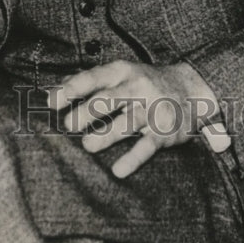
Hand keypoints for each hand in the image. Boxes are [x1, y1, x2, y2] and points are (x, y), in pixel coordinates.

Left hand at [49, 59, 221, 178]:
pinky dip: (133, 159)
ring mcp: (152, 109)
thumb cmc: (144, 83)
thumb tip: (55, 88)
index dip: (73, 88)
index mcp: (123, 71)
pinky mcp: (164, 132)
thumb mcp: (121, 74)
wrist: (191, 89)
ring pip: (127, 122)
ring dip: (106, 134)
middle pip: (109, 98)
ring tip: (88, 145)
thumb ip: (91, 81)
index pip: (95, 77)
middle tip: (69, 125)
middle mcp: (138, 87)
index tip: (52, 102)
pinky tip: (118, 170)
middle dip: (87, 112)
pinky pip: (147, 146)